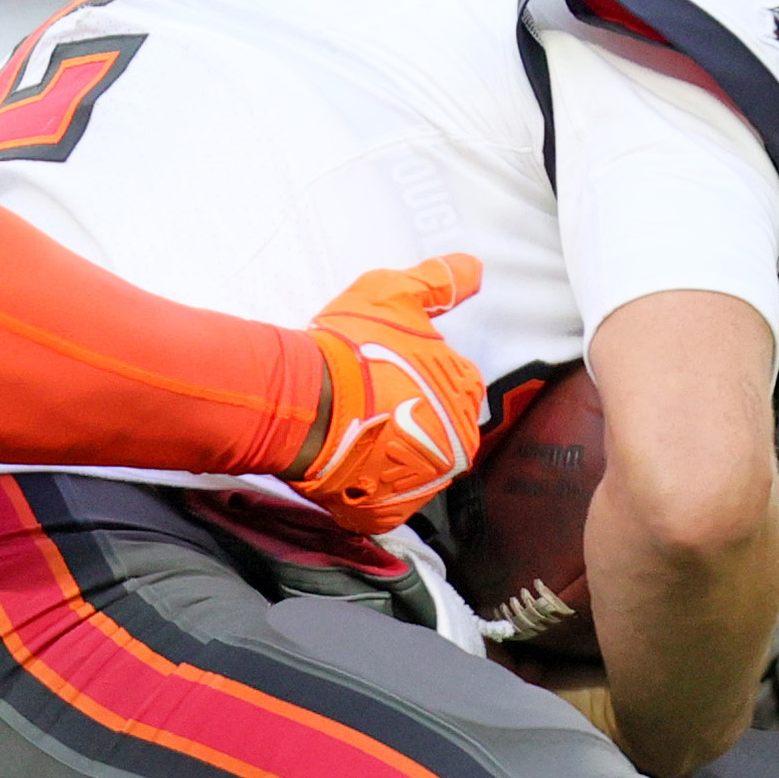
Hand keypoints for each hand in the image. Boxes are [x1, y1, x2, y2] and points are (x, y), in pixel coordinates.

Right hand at [281, 255, 485, 529]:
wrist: (303, 404)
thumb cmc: (350, 347)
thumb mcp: (392, 294)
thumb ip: (438, 282)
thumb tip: (475, 267)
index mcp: (464, 389)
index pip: (458, 381)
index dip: (421, 372)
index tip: (389, 368)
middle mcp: (458, 440)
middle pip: (439, 424)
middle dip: (411, 413)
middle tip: (371, 399)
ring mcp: (426, 481)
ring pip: (416, 464)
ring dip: (393, 450)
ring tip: (356, 430)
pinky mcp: (391, 511)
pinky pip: (387, 499)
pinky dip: (371, 485)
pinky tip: (349, 462)